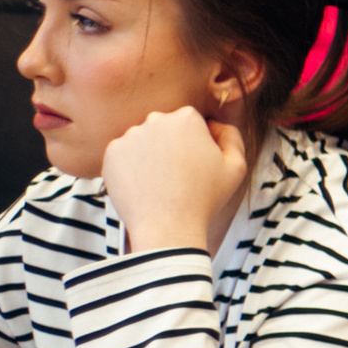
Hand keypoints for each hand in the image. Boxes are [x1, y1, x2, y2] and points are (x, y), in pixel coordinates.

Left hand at [102, 107, 248, 253]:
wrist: (167, 228)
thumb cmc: (205, 199)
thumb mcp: (236, 167)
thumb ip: (231, 137)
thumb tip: (216, 125)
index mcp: (186, 119)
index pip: (191, 121)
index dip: (197, 143)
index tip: (198, 165)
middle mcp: (155, 120)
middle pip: (165, 128)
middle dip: (172, 146)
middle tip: (180, 176)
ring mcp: (130, 136)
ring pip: (144, 141)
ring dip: (151, 156)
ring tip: (162, 183)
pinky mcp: (111, 154)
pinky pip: (124, 155)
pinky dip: (133, 168)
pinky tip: (145, 186)